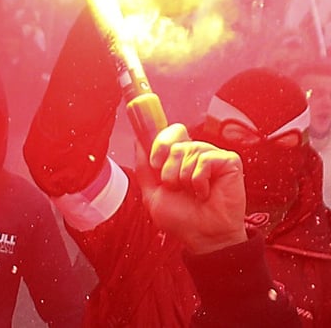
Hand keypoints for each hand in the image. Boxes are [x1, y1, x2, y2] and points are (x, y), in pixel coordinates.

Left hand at [137, 124, 247, 253]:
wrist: (203, 236)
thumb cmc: (182, 219)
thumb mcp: (152, 193)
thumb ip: (143, 167)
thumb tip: (138, 141)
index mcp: (180, 158)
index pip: (169, 132)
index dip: (159, 143)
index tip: (155, 163)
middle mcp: (196, 154)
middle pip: (176, 140)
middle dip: (169, 167)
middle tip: (175, 186)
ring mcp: (213, 157)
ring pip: (189, 150)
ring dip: (184, 177)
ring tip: (193, 193)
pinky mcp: (229, 162)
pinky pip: (206, 159)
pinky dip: (200, 180)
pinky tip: (205, 193)